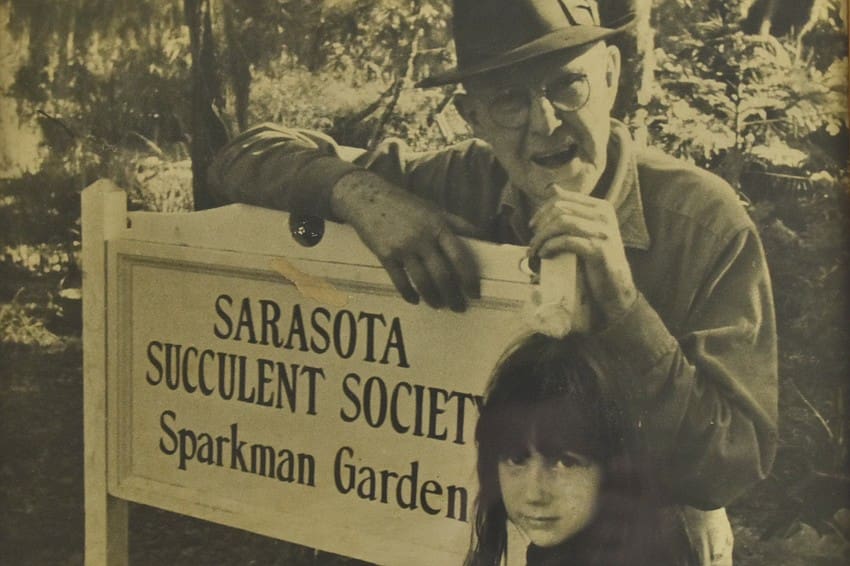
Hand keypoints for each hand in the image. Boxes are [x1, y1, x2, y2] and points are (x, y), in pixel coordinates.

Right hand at [331, 170, 480, 310]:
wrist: (368, 198)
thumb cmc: (406, 205)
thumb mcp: (434, 209)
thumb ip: (457, 223)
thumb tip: (482, 236)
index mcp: (438, 227)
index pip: (459, 258)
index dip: (469, 279)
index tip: (475, 293)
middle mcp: (422, 239)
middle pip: (442, 275)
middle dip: (453, 296)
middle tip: (458, 307)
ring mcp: (403, 248)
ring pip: (422, 282)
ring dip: (433, 298)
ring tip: (438, 305)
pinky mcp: (385, 255)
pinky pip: (400, 281)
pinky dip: (409, 294)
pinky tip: (415, 300)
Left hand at [528, 184, 636, 326]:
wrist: (615, 286)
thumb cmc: (597, 259)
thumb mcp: (587, 231)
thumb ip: (573, 212)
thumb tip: (552, 188)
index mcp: (601, 207)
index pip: (564, 198)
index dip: (543, 210)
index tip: (533, 226)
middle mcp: (604, 215)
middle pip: (560, 209)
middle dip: (541, 225)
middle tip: (533, 241)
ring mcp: (602, 231)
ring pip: (561, 223)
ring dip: (542, 237)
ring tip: (535, 249)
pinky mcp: (598, 249)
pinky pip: (566, 241)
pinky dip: (550, 247)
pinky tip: (544, 255)